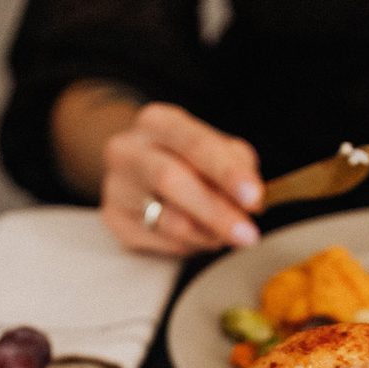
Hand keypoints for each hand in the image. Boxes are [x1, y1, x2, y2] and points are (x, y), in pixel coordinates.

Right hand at [100, 102, 263, 254]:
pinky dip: (189, 245)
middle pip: (170, 180)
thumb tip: (252, 201)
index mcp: (158, 122)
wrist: (134, 169)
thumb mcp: (215, 149)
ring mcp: (116, 186)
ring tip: (226, 235)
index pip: (195, 144)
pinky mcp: (114, 219)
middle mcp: (128, 149)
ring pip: (167, 220)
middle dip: (215, 211)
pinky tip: (198, 237)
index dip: (227, 172)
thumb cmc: (184, 158)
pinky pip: (160, 242)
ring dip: (207, 234)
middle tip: (247, 234)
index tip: (254, 197)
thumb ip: (237, 166)